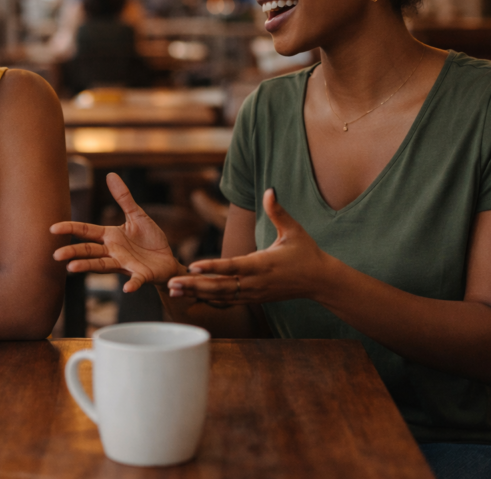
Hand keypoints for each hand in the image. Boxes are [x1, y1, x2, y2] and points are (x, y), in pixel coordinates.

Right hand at [51, 173, 182, 291]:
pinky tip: (127, 289)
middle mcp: (113, 252)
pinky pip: (135, 279)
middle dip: (73, 252)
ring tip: (72, 268)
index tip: (53, 228)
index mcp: (111, 236)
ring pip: (103, 266)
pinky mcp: (141, 274)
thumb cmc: (150, 239)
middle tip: (56, 255)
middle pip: (89, 251)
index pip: (86, 231)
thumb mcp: (137, 215)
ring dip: (88, 267)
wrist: (167, 259)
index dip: (70, 229)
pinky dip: (132, 284)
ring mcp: (125, 264)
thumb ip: (123, 198)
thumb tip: (110, 174)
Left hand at [167, 188, 332, 304]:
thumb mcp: (294, 230)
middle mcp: (255, 281)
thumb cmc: (306, 253)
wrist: (320, 281)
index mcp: (263, 263)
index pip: (233, 266)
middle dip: (194, 285)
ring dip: (196, 293)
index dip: (212, 267)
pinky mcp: (254, 298)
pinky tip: (191, 296)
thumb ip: (278, 211)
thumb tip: (270, 190)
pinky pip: (227, 300)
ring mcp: (254, 293)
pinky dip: (208, 298)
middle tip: (170, 283)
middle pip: (220, 286)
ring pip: (220, 296)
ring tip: (173, 290)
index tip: (192, 265)